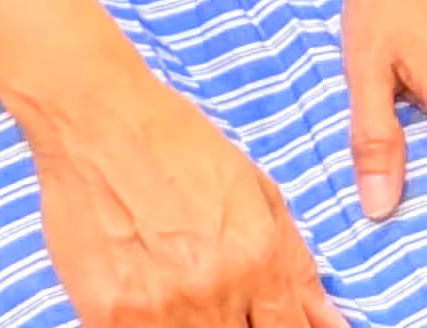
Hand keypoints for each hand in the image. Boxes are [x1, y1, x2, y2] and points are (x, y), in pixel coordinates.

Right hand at [24, 61, 340, 327]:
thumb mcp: (254, 189)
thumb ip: (296, 265)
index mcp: (257, 258)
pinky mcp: (109, 318)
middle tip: (220, 291)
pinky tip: (151, 293)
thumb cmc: (178, 143)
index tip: (264, 316)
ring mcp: (159, 311)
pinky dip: (154, 325)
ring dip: (197, 324)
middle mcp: (213, 292)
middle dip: (240, 324)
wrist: (96, 118)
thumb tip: (330, 323)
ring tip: (183, 286)